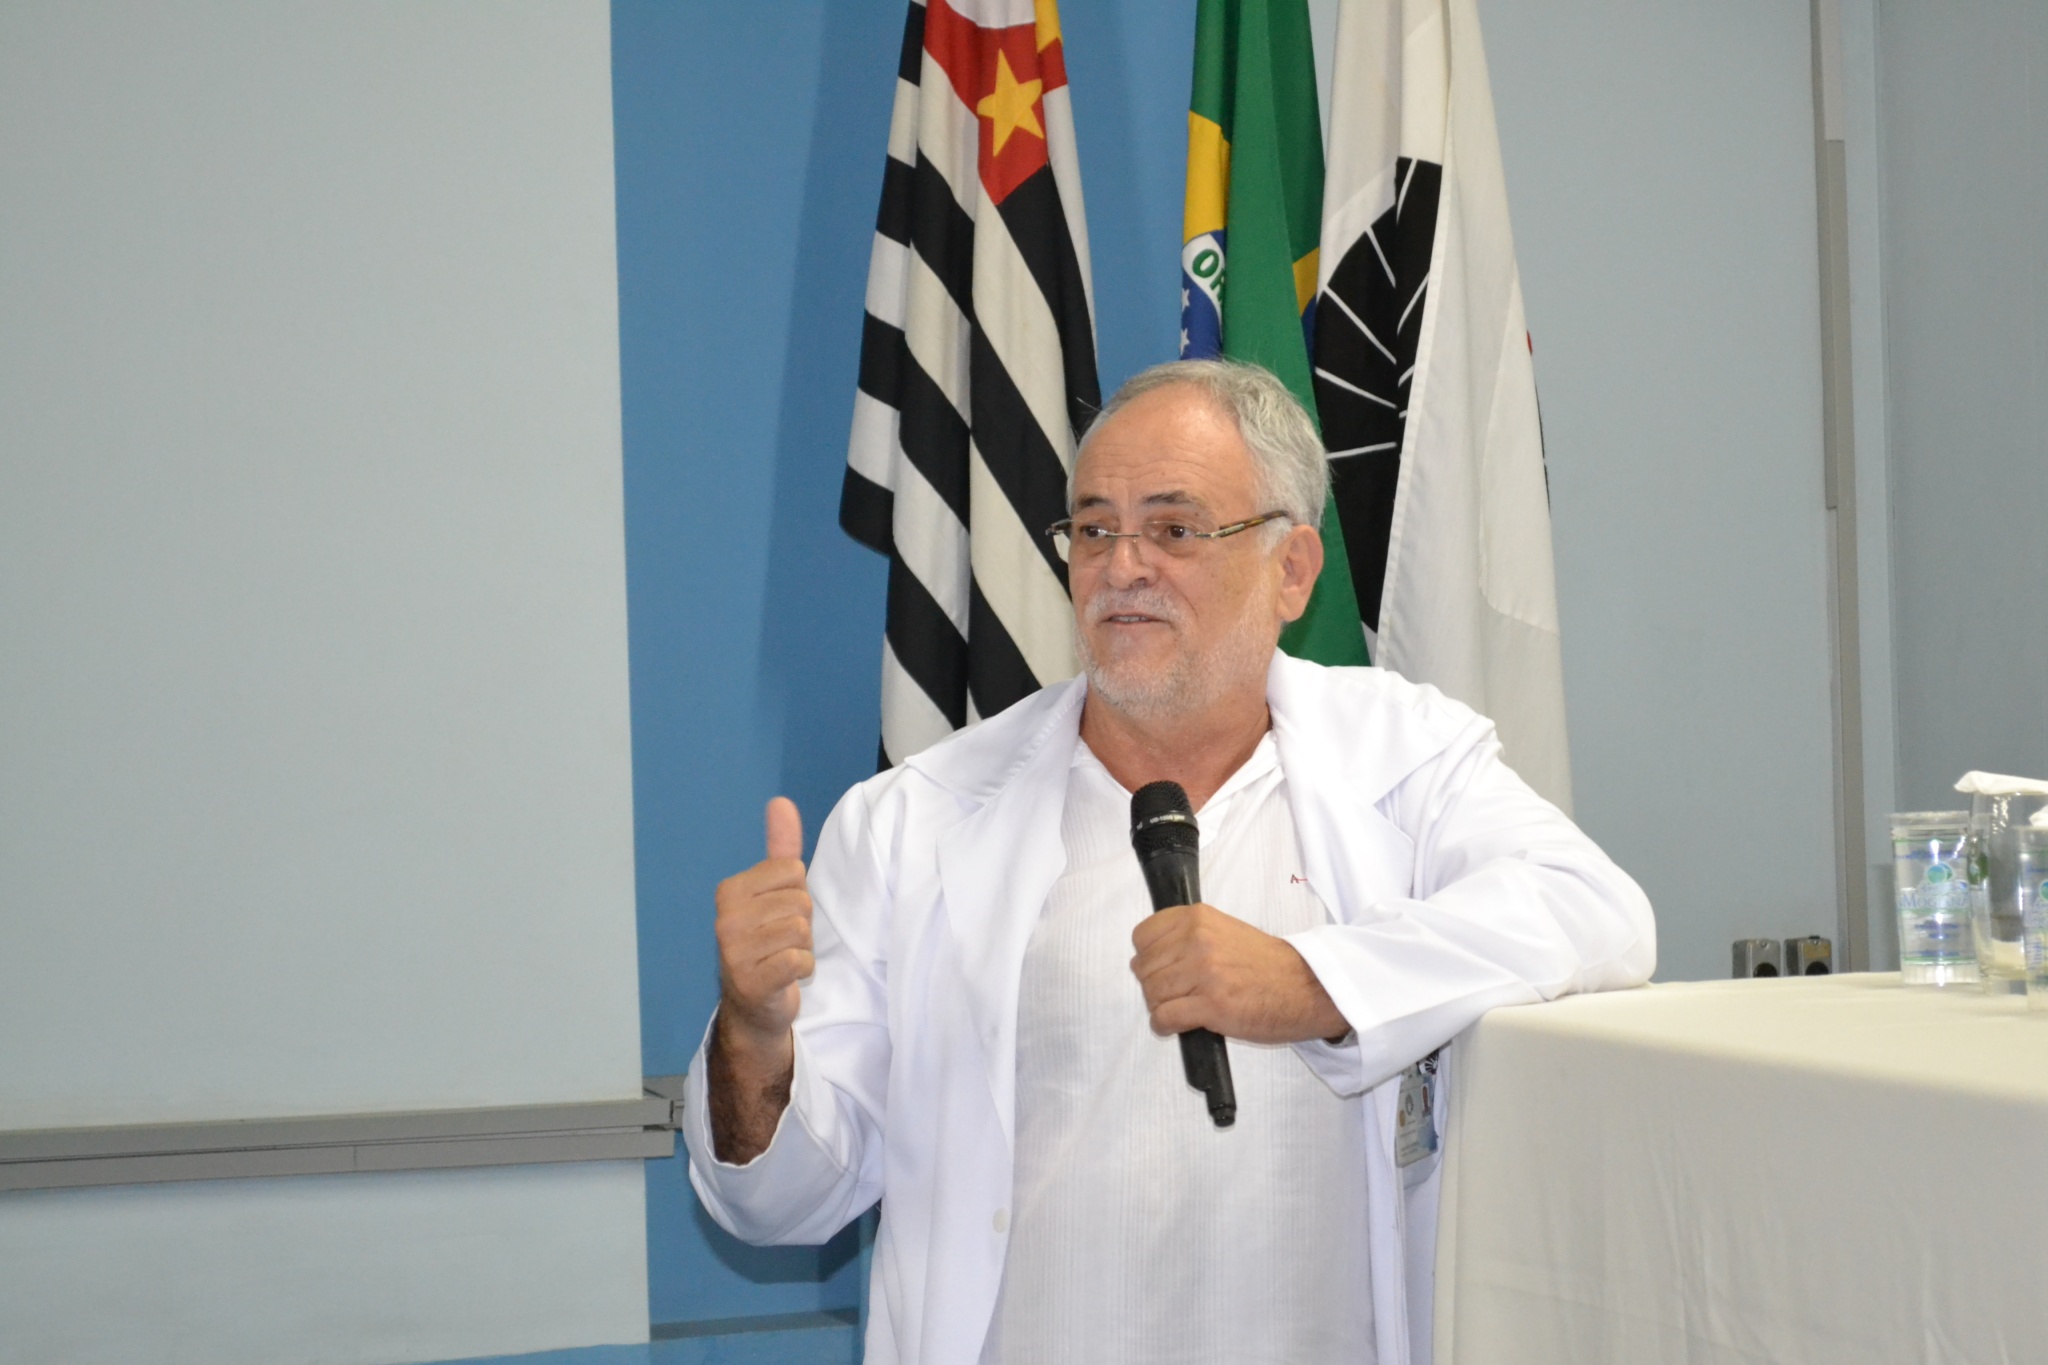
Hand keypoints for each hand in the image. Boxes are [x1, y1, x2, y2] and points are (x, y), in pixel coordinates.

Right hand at [714, 797, 812, 1050]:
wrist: (755, 1006)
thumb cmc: (769, 942)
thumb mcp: (775, 891)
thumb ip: (780, 847)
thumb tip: (781, 802)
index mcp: (730, 891)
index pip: (793, 870)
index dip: (798, 894)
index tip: (780, 915)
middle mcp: (725, 918)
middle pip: (800, 901)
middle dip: (802, 922)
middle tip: (782, 941)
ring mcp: (734, 952)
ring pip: (801, 930)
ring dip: (803, 948)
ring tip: (783, 957)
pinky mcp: (751, 982)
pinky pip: (798, 961)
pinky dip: (802, 969)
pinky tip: (786, 976)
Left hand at [1130, 904, 1348, 1044]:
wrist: (1306, 987)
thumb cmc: (1268, 964)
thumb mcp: (1225, 930)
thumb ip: (1189, 936)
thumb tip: (1154, 957)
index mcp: (1198, 918)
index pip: (1142, 937)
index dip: (1149, 957)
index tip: (1162, 968)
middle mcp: (1197, 940)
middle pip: (1144, 969)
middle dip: (1155, 986)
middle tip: (1176, 994)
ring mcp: (1204, 972)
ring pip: (1152, 994)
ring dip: (1161, 1007)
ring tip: (1181, 1009)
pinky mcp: (1211, 1005)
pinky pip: (1164, 1018)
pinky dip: (1164, 1026)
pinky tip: (1178, 1026)